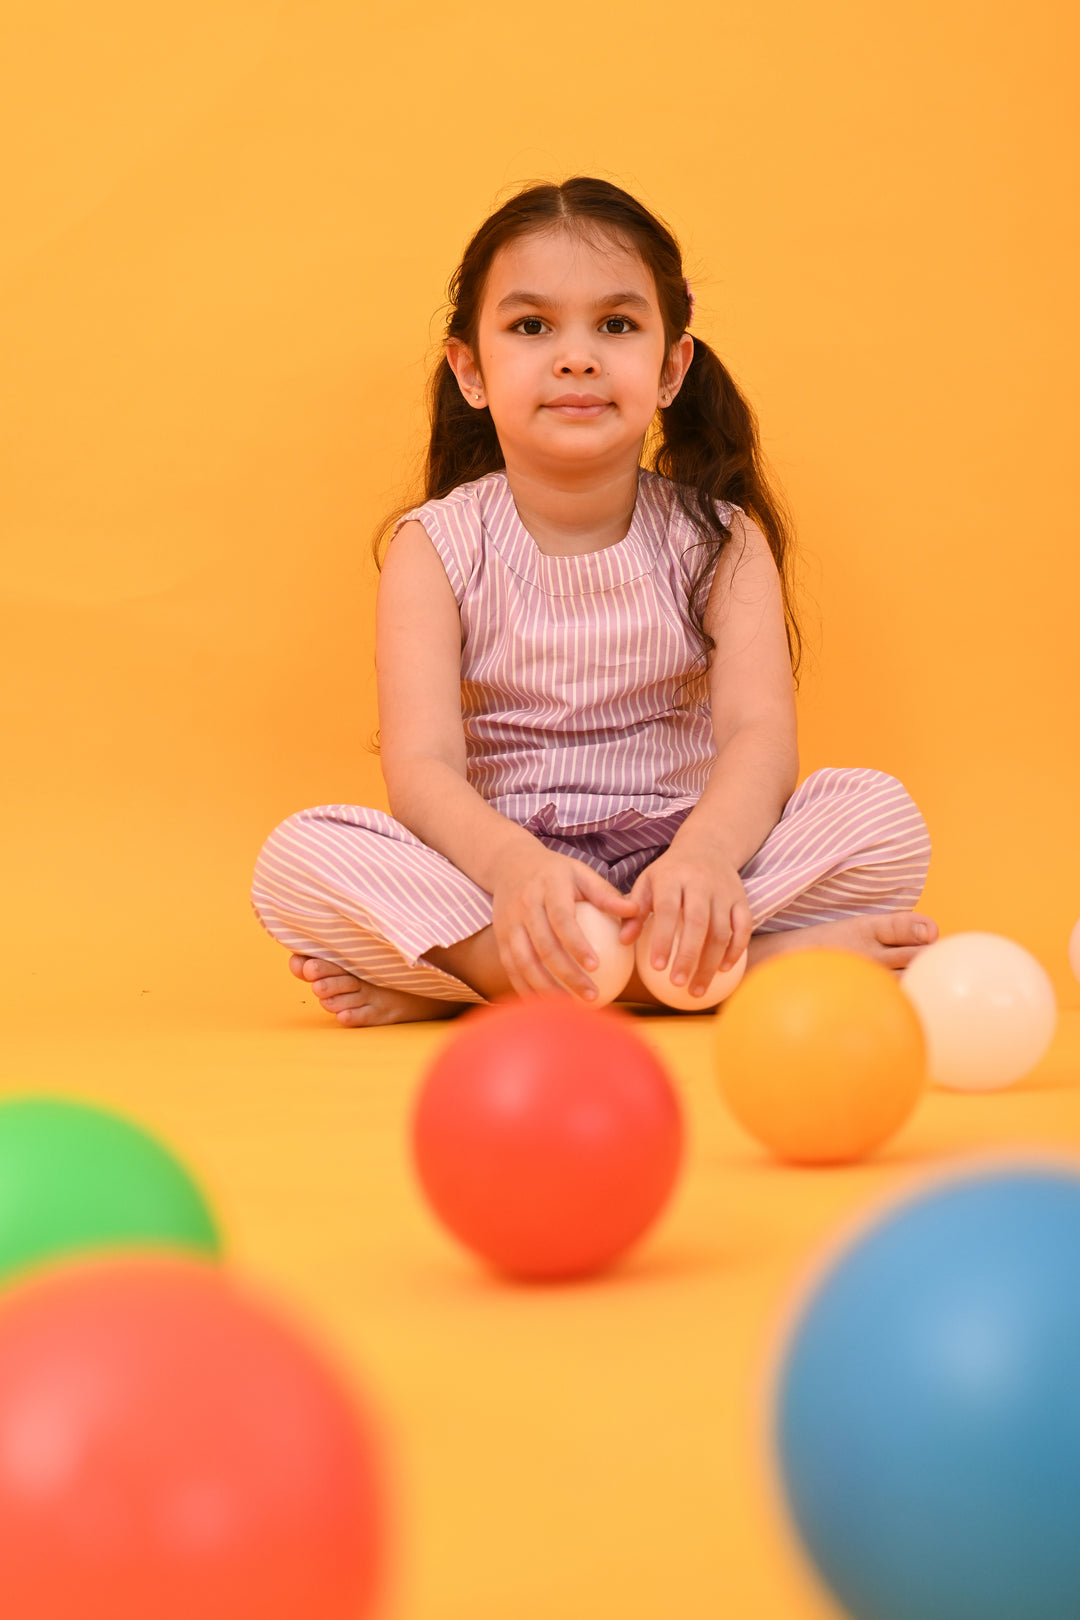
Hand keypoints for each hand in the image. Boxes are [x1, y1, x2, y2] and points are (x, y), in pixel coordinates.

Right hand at [489, 843, 638, 1000]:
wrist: (509, 865)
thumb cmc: (556, 873)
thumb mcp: (581, 874)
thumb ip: (606, 895)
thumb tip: (636, 911)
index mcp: (549, 888)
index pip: (562, 919)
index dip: (576, 944)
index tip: (595, 966)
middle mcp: (525, 906)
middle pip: (543, 946)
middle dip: (566, 975)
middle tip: (590, 996)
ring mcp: (509, 924)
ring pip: (524, 962)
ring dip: (544, 987)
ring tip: (568, 1007)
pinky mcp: (501, 938)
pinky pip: (512, 968)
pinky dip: (525, 988)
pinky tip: (544, 1004)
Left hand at [619, 842, 752, 996]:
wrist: (707, 846)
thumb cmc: (669, 873)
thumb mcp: (647, 883)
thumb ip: (634, 911)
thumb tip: (623, 941)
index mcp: (672, 878)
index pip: (668, 910)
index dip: (664, 939)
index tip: (657, 967)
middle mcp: (701, 883)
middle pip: (698, 924)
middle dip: (688, 956)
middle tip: (678, 984)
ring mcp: (724, 891)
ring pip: (722, 930)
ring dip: (711, 962)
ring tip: (697, 988)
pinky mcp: (742, 899)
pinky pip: (743, 927)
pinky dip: (736, 950)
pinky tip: (723, 970)